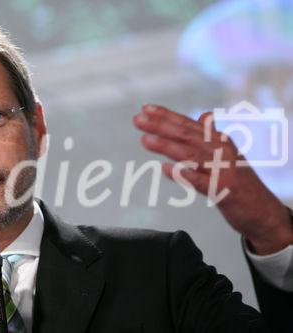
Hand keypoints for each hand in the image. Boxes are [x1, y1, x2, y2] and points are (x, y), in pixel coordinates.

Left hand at [133, 104, 292, 254]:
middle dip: (160, 126)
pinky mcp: (224, 192)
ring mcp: (223, 171)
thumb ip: (212, 136)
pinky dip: (184, 174)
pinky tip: (166, 168)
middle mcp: (222, 151)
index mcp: (220, 141)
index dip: (166, 116)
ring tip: (145, 140)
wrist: (264, 212)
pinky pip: (201, 182)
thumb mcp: (228, 155)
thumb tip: (205, 115)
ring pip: (191, 154)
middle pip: (187, 135)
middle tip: (137, 119)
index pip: (188, 125)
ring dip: (167, 146)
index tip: (145, 109)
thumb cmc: (241, 182)